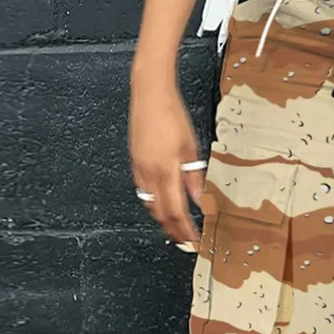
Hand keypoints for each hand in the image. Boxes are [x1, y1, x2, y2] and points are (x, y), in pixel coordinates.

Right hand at [128, 76, 204, 243]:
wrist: (149, 93)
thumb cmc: (171, 114)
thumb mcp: (190, 146)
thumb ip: (193, 175)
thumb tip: (199, 198)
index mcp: (165, 170)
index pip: (176, 210)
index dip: (185, 229)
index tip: (194, 239)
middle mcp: (149, 173)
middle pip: (160, 212)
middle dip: (172, 230)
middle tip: (184, 241)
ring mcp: (139, 168)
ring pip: (149, 204)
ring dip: (162, 219)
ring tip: (174, 228)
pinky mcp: (135, 161)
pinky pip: (142, 191)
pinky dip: (153, 203)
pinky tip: (161, 204)